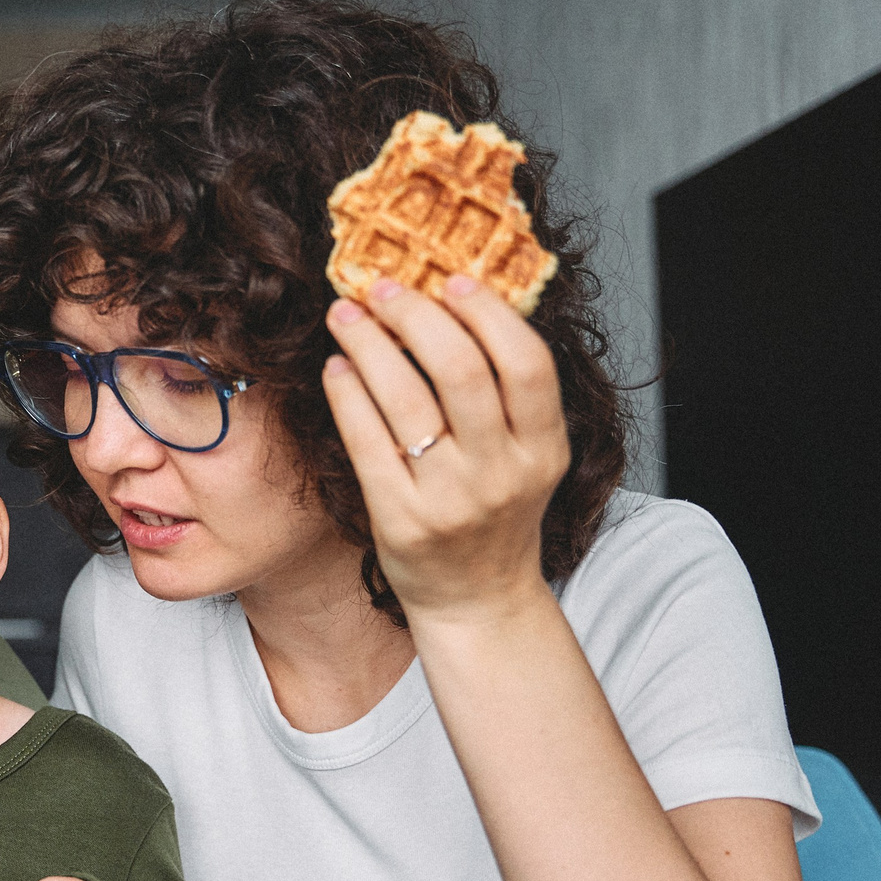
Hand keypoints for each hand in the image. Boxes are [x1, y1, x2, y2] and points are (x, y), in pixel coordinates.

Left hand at [321, 277, 570, 621]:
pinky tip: (336, 368)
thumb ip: (508, 395)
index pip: (526, 363)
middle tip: (384, 288)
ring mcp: (450, 499)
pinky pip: (366, 442)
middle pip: (461, 371)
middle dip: (416, 316)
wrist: (476, 600)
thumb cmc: (495, 514)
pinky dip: (348, 395)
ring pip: (406, 400)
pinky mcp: (400, 520)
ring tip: (346, 315)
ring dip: (370, 345)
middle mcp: (501, 473)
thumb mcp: (527, 456)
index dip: (488, 313)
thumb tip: (454, 303)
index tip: (451, 279)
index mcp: (544, 449)